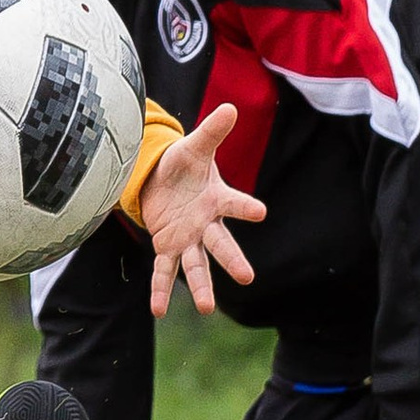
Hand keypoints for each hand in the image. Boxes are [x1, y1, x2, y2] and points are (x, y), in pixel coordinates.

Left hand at [135, 104, 265, 317]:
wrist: (162, 181)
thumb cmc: (183, 165)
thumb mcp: (193, 147)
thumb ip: (211, 133)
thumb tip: (230, 108)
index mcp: (216, 199)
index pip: (234, 203)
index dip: (245, 207)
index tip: (260, 213)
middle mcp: (206, 224)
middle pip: (221, 244)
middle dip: (232, 259)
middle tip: (247, 277)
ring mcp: (187, 239)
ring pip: (196, 265)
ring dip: (200, 286)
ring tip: (206, 308)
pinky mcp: (167, 247)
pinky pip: (164, 270)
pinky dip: (160, 290)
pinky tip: (158, 312)